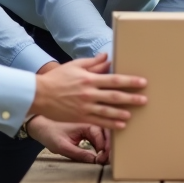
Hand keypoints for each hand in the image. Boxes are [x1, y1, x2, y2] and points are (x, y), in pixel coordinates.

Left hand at [26, 116, 108, 163]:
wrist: (41, 127)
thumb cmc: (51, 134)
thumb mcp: (63, 147)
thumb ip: (79, 154)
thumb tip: (95, 160)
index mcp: (84, 121)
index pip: (101, 134)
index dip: (104, 149)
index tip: (102, 160)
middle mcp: (89, 120)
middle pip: (107, 132)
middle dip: (109, 146)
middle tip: (107, 160)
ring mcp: (89, 124)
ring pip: (105, 133)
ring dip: (107, 145)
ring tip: (105, 158)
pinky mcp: (88, 128)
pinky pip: (99, 135)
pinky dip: (102, 144)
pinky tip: (101, 153)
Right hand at [29, 53, 146, 127]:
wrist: (39, 94)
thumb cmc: (57, 78)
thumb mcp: (74, 66)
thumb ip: (92, 63)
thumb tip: (107, 57)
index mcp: (89, 79)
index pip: (114, 79)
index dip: (130, 81)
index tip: (142, 82)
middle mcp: (89, 93)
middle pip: (115, 96)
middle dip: (131, 98)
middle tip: (144, 100)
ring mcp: (85, 106)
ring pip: (108, 111)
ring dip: (122, 112)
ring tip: (133, 113)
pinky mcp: (80, 116)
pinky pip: (99, 121)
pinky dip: (111, 123)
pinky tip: (121, 125)